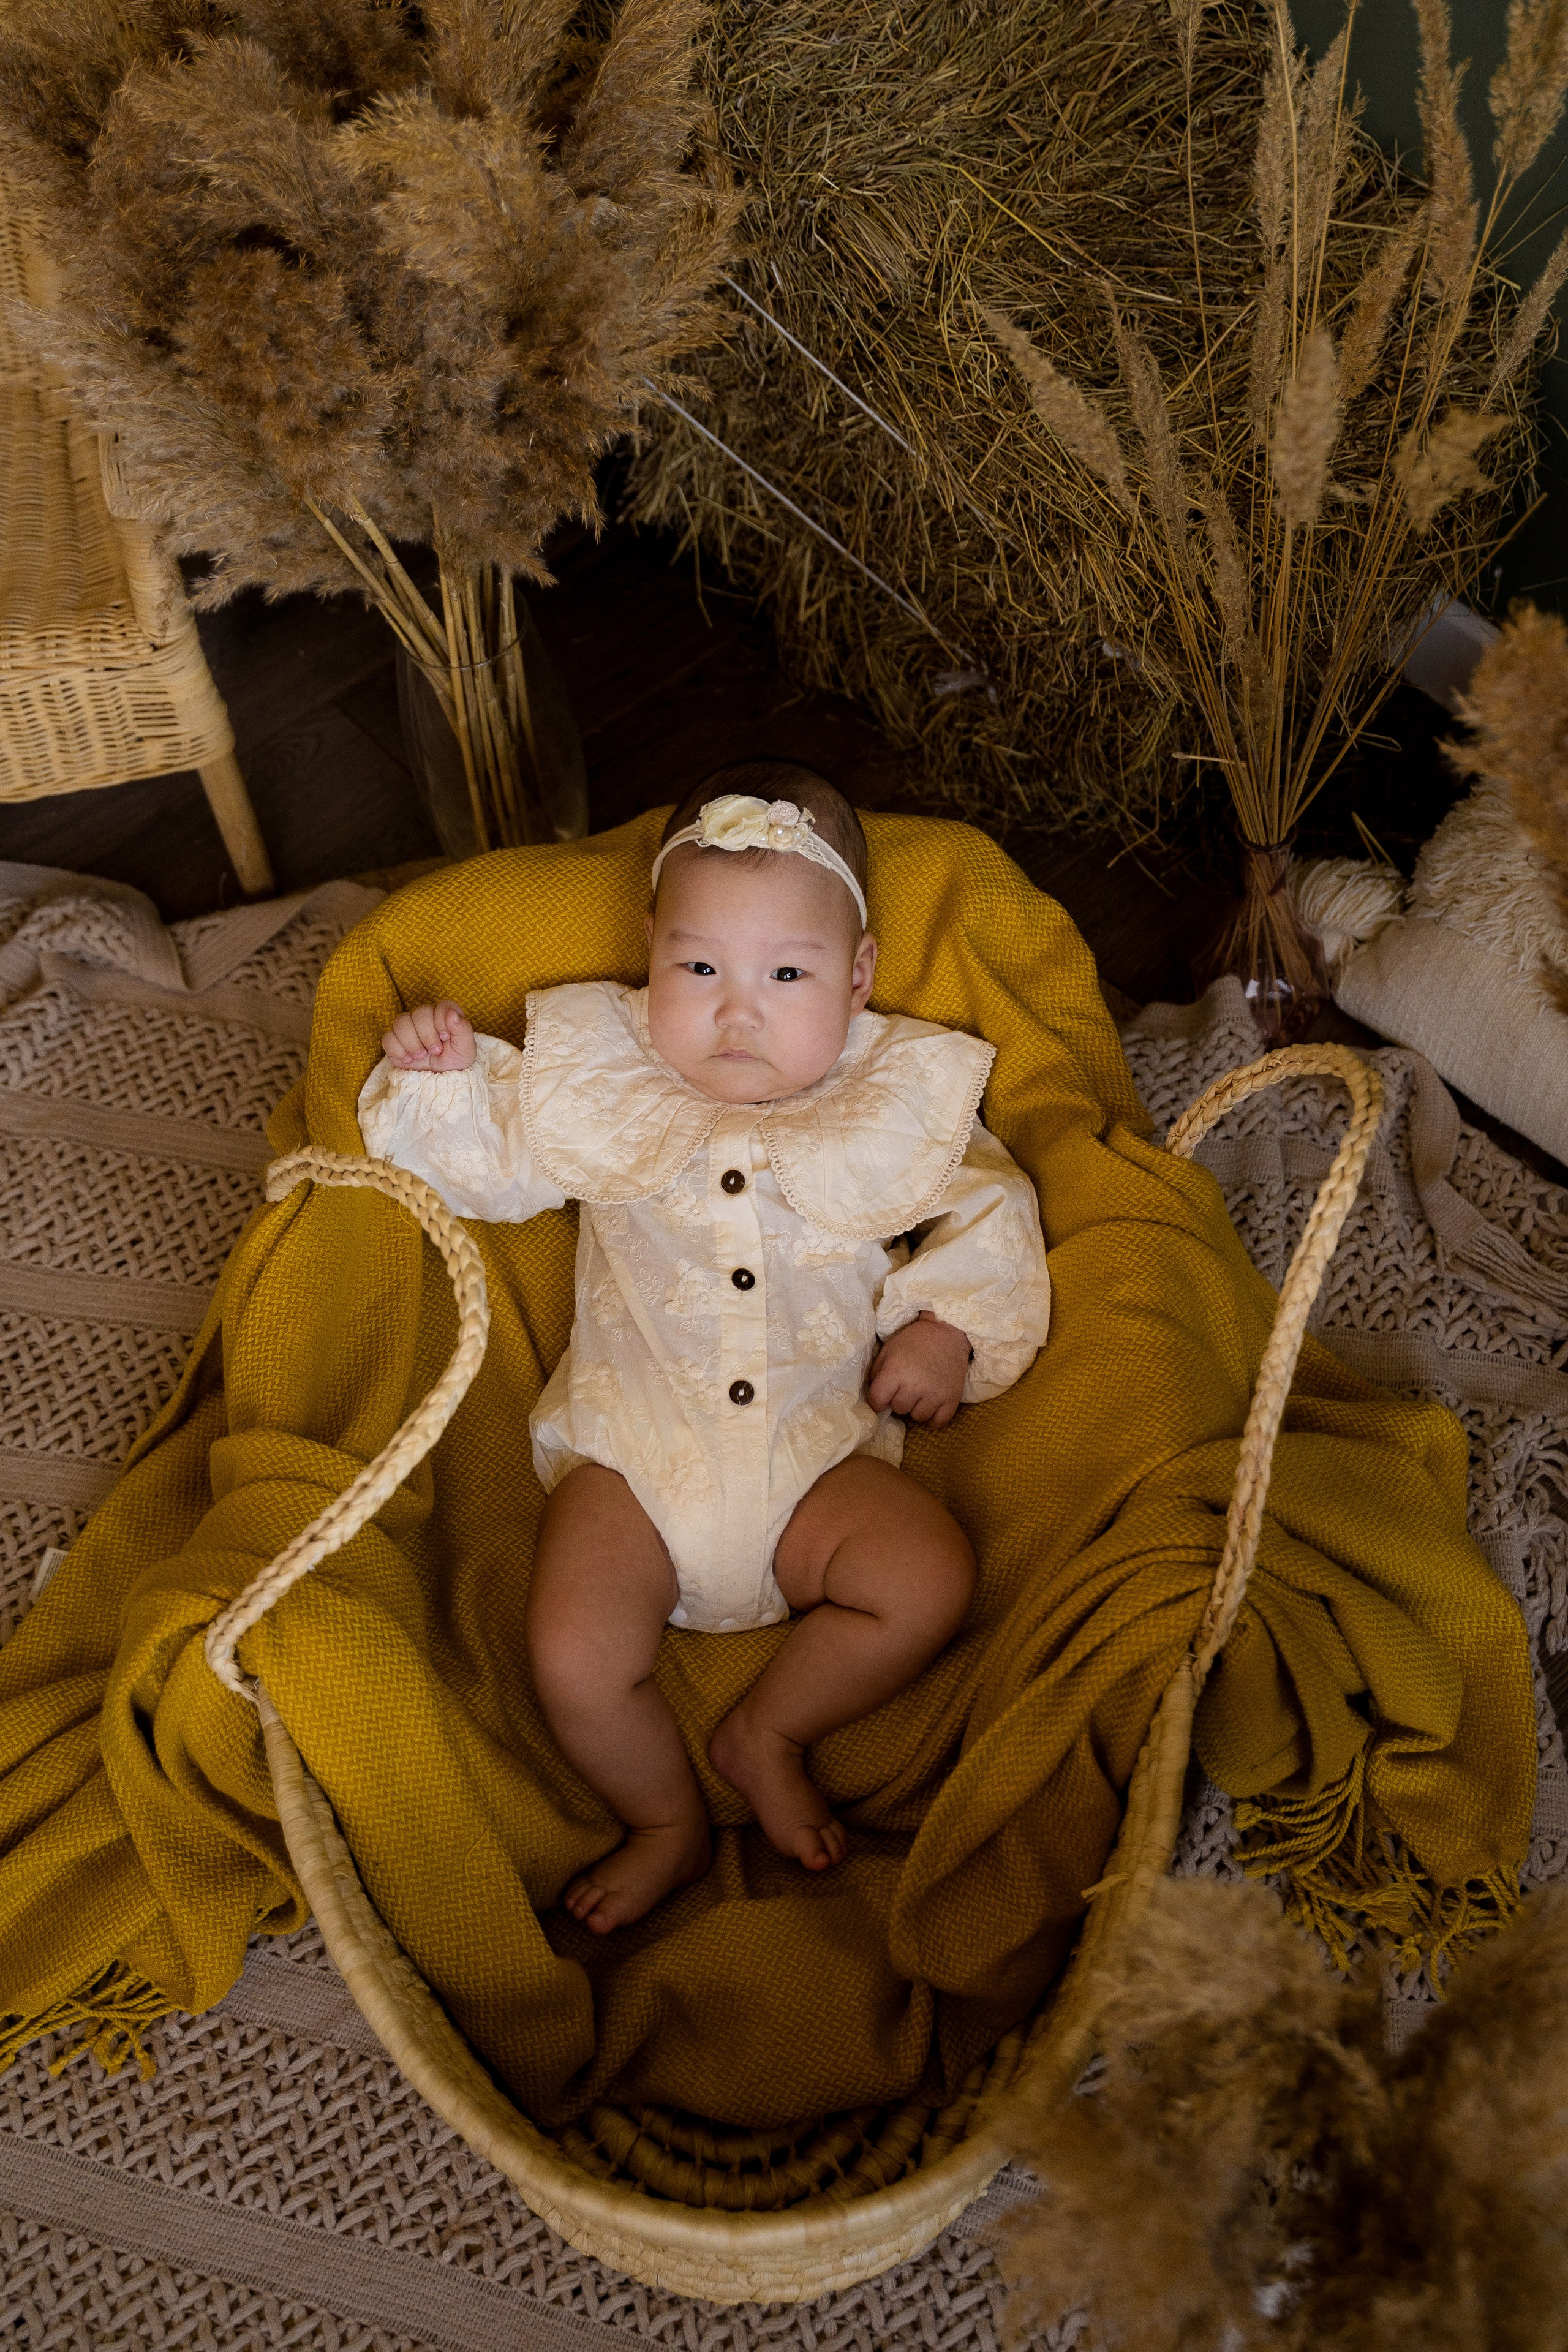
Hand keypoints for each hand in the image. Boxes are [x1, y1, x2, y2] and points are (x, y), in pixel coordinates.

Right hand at [382, 1001, 475, 1071]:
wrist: (441, 1082)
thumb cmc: (455, 1063)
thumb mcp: (466, 1049)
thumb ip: (463, 1029)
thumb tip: (452, 1014)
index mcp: (445, 1016)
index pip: (441, 1006)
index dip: (442, 1021)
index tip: (445, 1037)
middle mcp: (426, 1018)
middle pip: (419, 1013)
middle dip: (427, 1035)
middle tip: (435, 1051)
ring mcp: (408, 1029)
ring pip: (400, 1022)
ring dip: (412, 1043)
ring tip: (421, 1056)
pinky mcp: (395, 1042)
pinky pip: (388, 1038)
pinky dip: (398, 1050)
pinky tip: (409, 1059)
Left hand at [867, 1311, 969, 1429]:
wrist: (947, 1333)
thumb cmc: (914, 1340)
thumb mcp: (889, 1349)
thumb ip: (876, 1372)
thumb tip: (873, 1395)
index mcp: (896, 1371)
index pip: (878, 1400)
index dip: (877, 1401)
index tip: (881, 1398)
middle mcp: (915, 1385)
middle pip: (898, 1409)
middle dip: (898, 1400)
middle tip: (905, 1388)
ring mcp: (935, 1394)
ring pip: (917, 1417)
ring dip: (916, 1408)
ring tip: (919, 1394)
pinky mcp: (952, 1399)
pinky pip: (938, 1422)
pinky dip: (932, 1417)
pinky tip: (930, 1405)